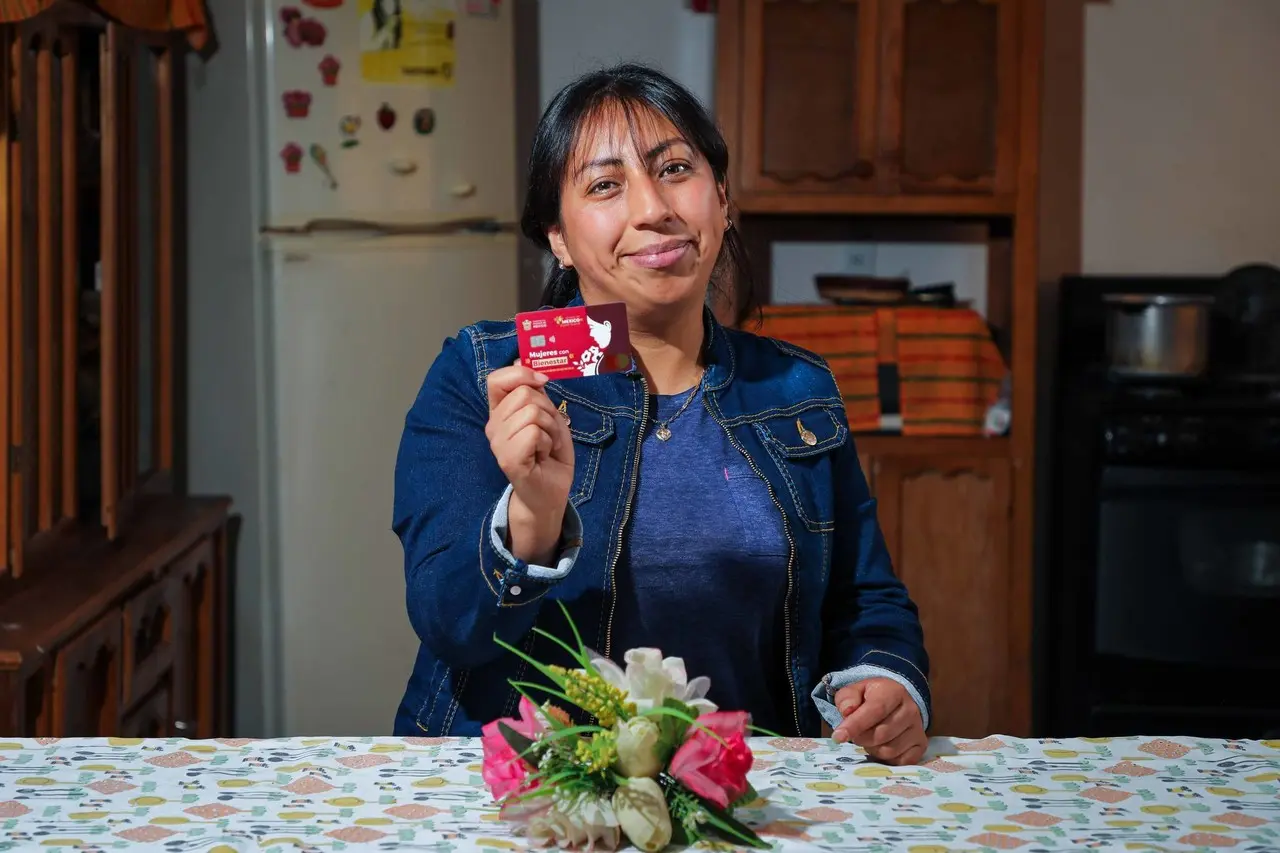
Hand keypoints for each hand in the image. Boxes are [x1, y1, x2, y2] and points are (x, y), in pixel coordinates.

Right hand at [485, 364, 573, 563]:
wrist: (550, 492)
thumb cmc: (549, 455)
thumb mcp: (548, 417)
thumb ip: (536, 393)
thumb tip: (521, 362)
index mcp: (500, 413)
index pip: (496, 380)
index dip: (521, 374)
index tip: (542, 383)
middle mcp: (493, 426)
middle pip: (525, 394)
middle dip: (548, 411)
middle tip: (549, 433)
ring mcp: (498, 443)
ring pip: (532, 412)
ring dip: (551, 429)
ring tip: (547, 445)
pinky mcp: (508, 458)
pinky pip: (533, 433)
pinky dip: (548, 442)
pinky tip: (543, 455)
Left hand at [832, 678, 926, 764]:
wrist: (894, 702)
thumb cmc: (870, 698)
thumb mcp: (855, 691)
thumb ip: (847, 698)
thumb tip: (847, 711)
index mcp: (894, 692)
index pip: (875, 710)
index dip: (855, 725)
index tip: (838, 736)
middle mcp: (911, 710)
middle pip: (881, 734)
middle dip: (861, 738)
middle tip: (854, 734)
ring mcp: (919, 729)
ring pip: (889, 750)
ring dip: (872, 748)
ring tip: (869, 738)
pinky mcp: (921, 745)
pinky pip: (900, 761)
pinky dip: (885, 758)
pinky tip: (881, 746)